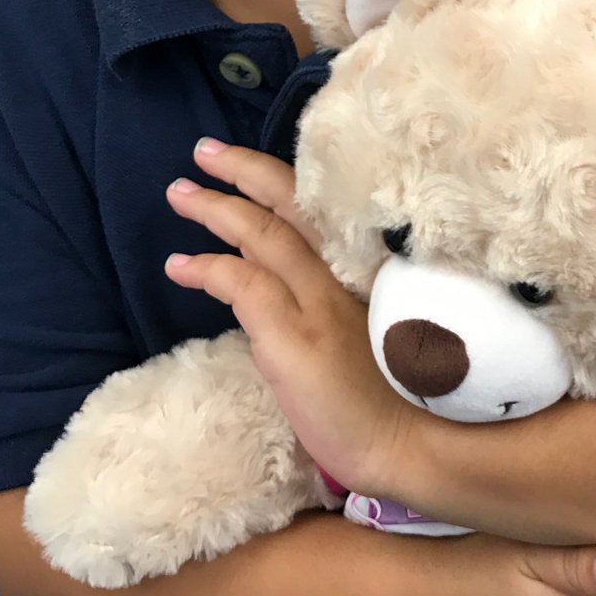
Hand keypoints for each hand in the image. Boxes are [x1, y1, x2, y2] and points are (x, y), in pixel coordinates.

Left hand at [164, 139, 423, 495]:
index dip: (281, 175)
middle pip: (293, 201)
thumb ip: (336, 291)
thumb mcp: (374, 324)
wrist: (415, 444)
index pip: (323, 203)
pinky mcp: (296, 336)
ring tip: (180, 193)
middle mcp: (349, 270)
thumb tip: (282, 269)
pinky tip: (180, 265)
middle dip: (244, 169)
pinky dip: (208, 268)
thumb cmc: (399, 392)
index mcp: (370, 264)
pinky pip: (243, 283)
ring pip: (262, 233)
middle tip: (205, 150)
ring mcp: (321, 301)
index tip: (247, 158)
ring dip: (215, 208)